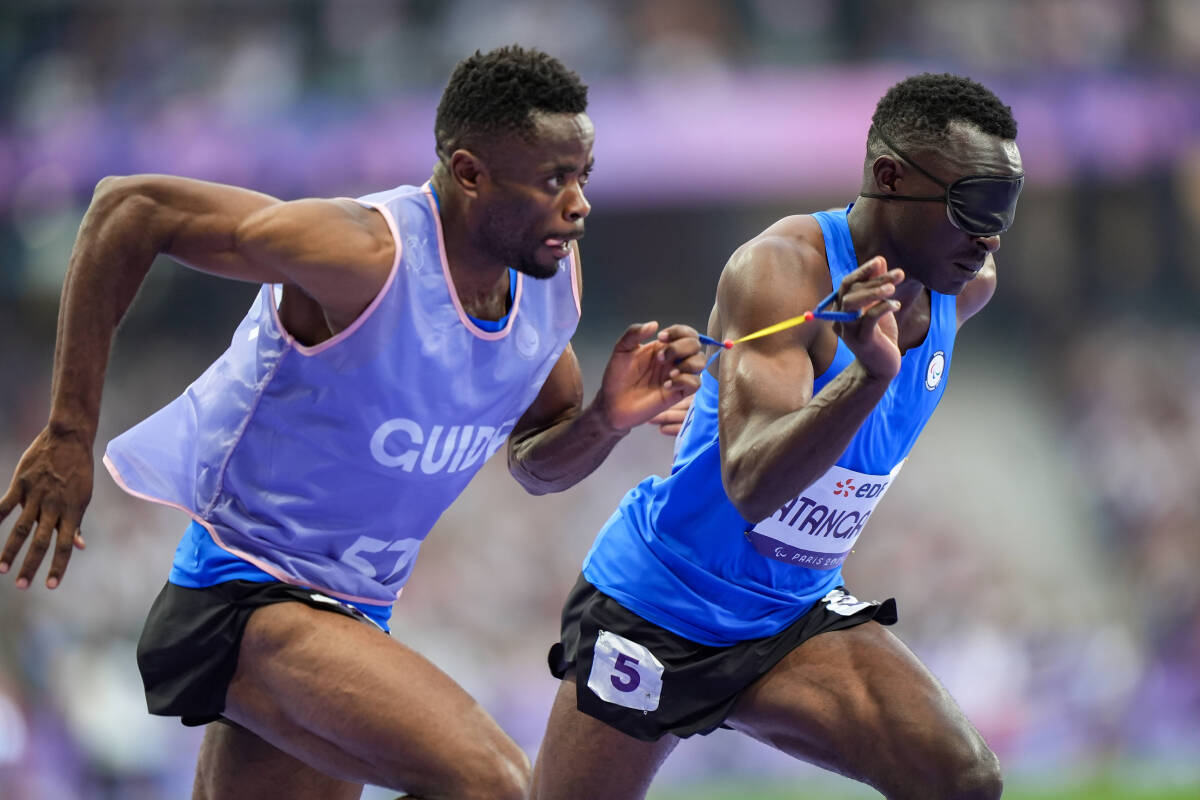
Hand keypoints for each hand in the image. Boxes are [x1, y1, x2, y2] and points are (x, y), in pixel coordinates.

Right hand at [0, 427, 91, 588]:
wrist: (70, 438)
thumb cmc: (78, 471)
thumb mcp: (83, 497)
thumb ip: (76, 523)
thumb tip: (80, 547)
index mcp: (73, 511)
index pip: (65, 545)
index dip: (59, 566)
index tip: (51, 586)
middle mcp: (54, 506)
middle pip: (41, 541)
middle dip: (31, 565)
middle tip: (22, 586)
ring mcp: (37, 495)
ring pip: (21, 528)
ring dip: (10, 550)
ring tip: (1, 569)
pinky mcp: (22, 483)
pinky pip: (4, 504)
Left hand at [595, 322, 704, 432]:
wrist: (612, 402)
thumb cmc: (617, 376)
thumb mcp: (622, 349)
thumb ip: (634, 332)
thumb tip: (654, 324)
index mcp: (663, 347)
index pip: (685, 333)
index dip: (678, 331)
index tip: (661, 337)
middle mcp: (673, 360)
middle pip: (695, 345)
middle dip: (680, 348)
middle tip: (660, 358)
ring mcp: (677, 376)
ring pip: (700, 363)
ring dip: (687, 364)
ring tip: (669, 373)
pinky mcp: (678, 394)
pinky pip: (695, 384)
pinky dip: (684, 381)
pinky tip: (666, 385)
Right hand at [833, 256, 903, 380]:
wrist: (881, 367)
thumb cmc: (880, 335)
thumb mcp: (879, 307)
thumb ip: (877, 285)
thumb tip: (880, 260)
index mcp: (842, 309)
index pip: (847, 284)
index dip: (863, 271)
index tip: (880, 260)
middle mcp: (840, 318)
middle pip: (850, 291)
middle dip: (874, 279)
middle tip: (900, 273)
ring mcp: (849, 330)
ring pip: (852, 303)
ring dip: (874, 291)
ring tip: (893, 288)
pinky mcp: (862, 340)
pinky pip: (868, 319)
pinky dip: (883, 307)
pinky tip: (896, 305)